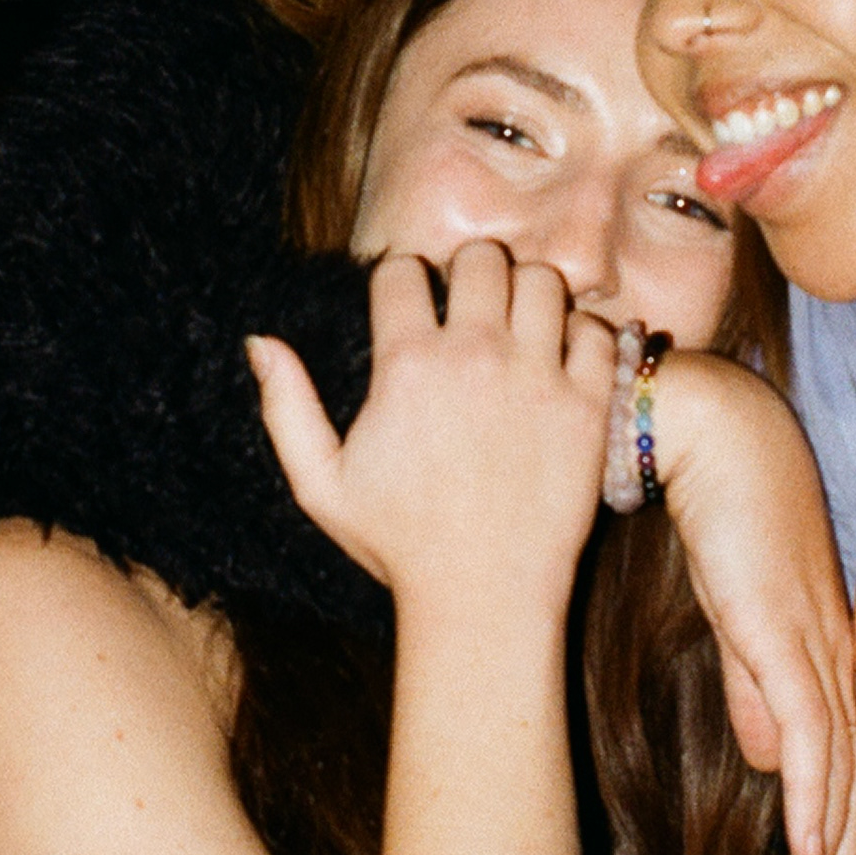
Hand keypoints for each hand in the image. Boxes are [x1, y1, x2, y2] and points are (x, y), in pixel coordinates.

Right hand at [249, 240, 614, 618]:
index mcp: (406, 364)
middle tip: (471, 304)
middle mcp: (474, 356)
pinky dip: (582, 336)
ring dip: (529, 294)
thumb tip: (259, 340)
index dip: (402, 278)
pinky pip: (596, 332)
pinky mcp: (586, 406)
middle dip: (470, 272)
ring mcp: (536, 377)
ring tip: (520, 325)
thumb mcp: (321, 484)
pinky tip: (563, 361)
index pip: (402, 269)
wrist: (482, 596)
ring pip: (543, 281)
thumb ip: (286, 407)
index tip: (411, 302)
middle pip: (481, 258)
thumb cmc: (399, 544)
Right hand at [645, 350, 855, 854]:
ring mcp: (819, 648)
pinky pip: (812, 726)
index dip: (848, 847)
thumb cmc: (727, 507)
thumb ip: (761, 689)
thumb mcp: (746, 616)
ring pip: (842, 774)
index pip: (851, 769)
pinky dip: (818, 791)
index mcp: (833, 658)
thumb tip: (776, 766)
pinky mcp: (789, 629)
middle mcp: (839, 662)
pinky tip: (816, 847)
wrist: (718, 432)